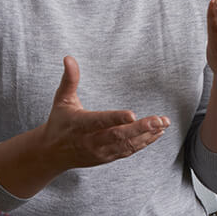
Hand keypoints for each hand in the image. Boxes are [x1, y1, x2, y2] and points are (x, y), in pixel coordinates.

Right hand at [44, 55, 170, 168]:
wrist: (52, 153)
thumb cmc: (59, 122)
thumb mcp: (62, 100)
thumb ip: (69, 79)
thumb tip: (69, 58)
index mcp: (79, 124)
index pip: (99, 121)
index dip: (116, 118)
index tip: (132, 114)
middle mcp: (91, 140)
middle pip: (118, 136)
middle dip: (140, 128)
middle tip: (159, 120)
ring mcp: (101, 151)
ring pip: (126, 145)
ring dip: (147, 135)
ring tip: (163, 124)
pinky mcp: (108, 157)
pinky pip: (128, 151)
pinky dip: (144, 143)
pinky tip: (157, 133)